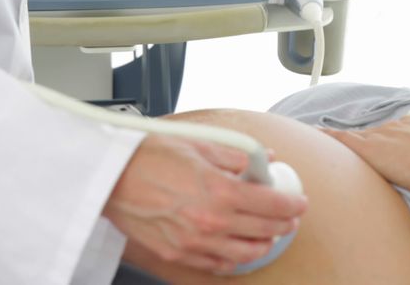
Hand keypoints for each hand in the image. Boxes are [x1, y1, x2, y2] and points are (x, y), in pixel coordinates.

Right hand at [103, 134, 307, 273]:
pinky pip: (216, 264)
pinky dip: (232, 259)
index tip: (299, 202)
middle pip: (264, 230)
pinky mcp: (177, 253)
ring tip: (269, 236)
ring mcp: (195, 242)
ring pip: (244, 253)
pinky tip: (237, 250)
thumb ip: (237, 154)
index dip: (293, 204)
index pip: (273, 203)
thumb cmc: (148, 156)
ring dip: (262, 245)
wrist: (110, 177)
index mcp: (221, 191)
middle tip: (289, 217)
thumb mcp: (199, 144)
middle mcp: (212, 221)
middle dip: (283, 224)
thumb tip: (263, 159)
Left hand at [322, 114, 409, 199]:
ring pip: (357, 135)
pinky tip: (313, 136)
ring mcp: (384, 137)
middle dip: (368, 137)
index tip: (389, 136)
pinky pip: (342, 141)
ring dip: (342, 138)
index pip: (404, 126)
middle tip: (358, 144)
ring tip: (323, 137)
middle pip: (378, 130)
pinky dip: (326, 138)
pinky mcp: (370, 149)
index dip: (395, 133)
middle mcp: (401, 127)